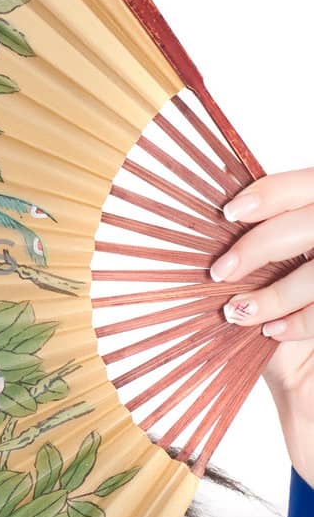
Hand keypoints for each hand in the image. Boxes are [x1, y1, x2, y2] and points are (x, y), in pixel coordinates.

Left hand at [212, 166, 313, 487]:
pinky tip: (274, 333)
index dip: (272, 192)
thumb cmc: (294, 328)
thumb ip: (265, 251)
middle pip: (313, 222)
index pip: (309, 184)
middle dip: (260, 245)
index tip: (230, 212)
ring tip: (240, 313)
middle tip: (219, 271)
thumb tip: (212, 227)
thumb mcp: (276, 280)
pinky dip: (299, 320)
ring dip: (275, 293)